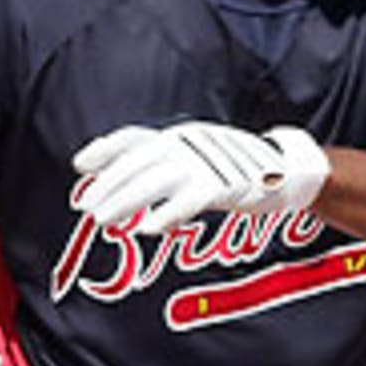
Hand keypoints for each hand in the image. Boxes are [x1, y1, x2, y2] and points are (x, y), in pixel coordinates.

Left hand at [73, 121, 330, 234]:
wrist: (286, 171)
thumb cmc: (237, 170)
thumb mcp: (197, 160)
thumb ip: (165, 167)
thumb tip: (128, 182)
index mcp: (180, 136)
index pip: (135, 138)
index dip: (107, 150)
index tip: (79, 165)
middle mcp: (189, 144)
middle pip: (139, 162)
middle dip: (109, 185)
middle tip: (87, 208)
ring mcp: (206, 163)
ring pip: (156, 180)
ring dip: (126, 201)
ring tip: (104, 220)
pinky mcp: (225, 185)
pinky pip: (189, 200)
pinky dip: (168, 213)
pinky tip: (148, 229)